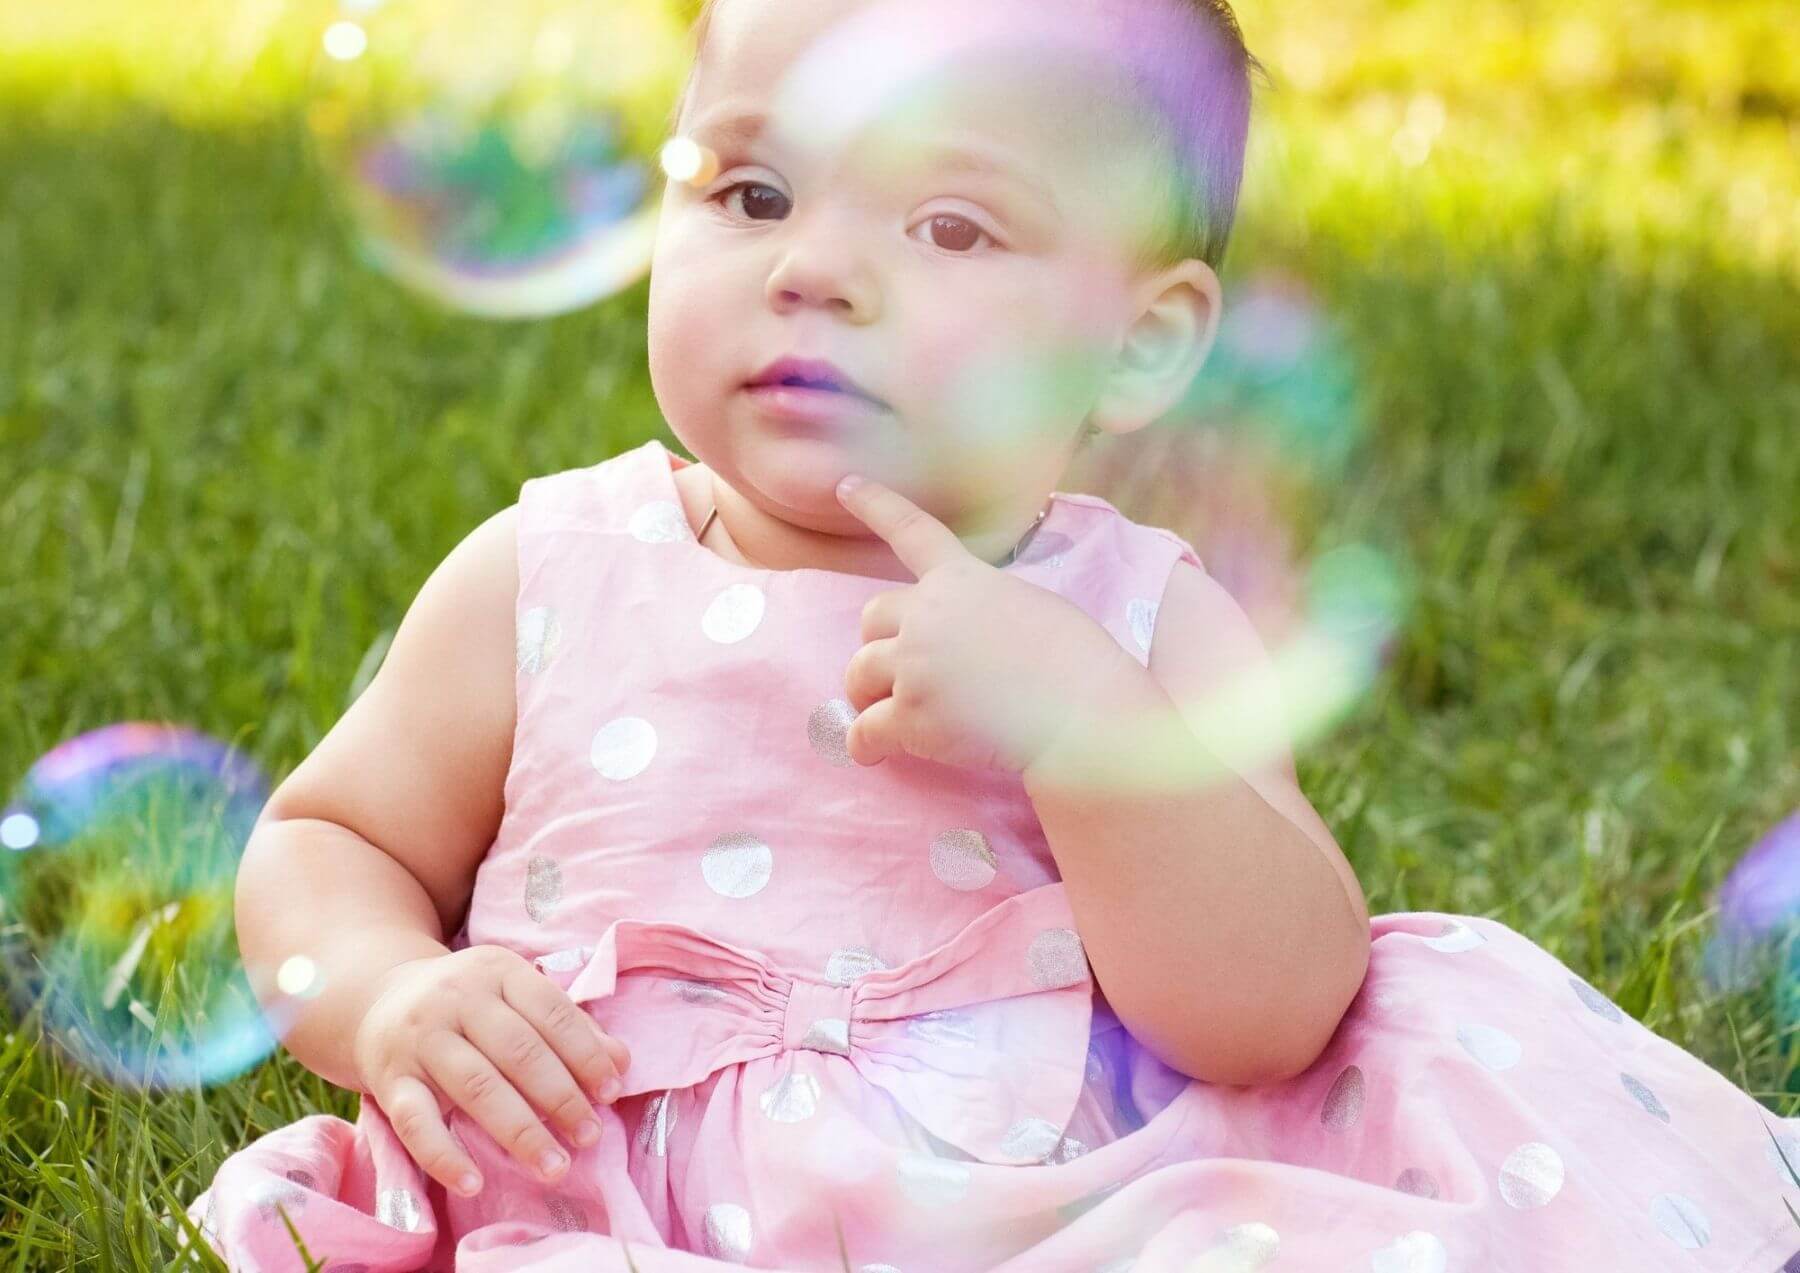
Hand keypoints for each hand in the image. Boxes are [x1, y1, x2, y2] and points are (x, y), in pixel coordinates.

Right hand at [350, 946, 631, 1196]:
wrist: (376, 999)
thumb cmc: (468, 1005)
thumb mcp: (515, 997)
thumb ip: (567, 1026)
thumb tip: (621, 1060)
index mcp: (498, 970)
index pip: (552, 1012)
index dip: (586, 1053)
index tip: (611, 1093)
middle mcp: (458, 998)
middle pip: (518, 1051)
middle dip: (561, 1097)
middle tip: (591, 1137)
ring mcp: (420, 1039)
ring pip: (477, 1086)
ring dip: (520, 1131)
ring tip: (555, 1166)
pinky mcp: (389, 1079)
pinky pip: (416, 1122)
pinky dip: (444, 1155)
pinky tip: (474, 1183)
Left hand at [834, 473, 1138, 773]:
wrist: (1081, 712)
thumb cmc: (1078, 662)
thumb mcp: (1033, 607)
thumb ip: (985, 611)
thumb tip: (969, 643)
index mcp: (963, 580)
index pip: (912, 531)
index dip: (876, 505)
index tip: (845, 485)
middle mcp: (928, 616)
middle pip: (872, 618)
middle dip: (879, 644)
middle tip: (900, 673)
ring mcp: (915, 665)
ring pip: (859, 675)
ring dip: (869, 695)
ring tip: (891, 716)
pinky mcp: (911, 716)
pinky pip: (865, 731)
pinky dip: (867, 745)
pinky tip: (875, 753)